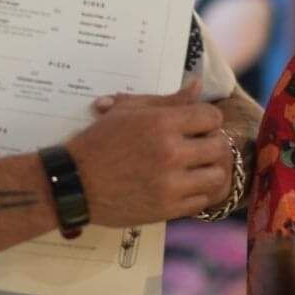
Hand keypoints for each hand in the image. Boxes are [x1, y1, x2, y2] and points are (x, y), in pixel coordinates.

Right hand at [67, 86, 228, 226]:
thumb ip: (167, 100)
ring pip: (216, 176)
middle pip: (219, 146)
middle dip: (212, 143)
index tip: (197, 126)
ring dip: (209, 169)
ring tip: (194, 167)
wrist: (75, 182)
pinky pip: (202, 200)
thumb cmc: (100, 142)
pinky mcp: (167, 209)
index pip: (212, 117)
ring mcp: (170, 184)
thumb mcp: (129, 112)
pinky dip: (198, 192)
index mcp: (161, 123)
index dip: (207, 120)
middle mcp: (170, 153)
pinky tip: (185, 184)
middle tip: (198, 146)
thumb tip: (197, 85)